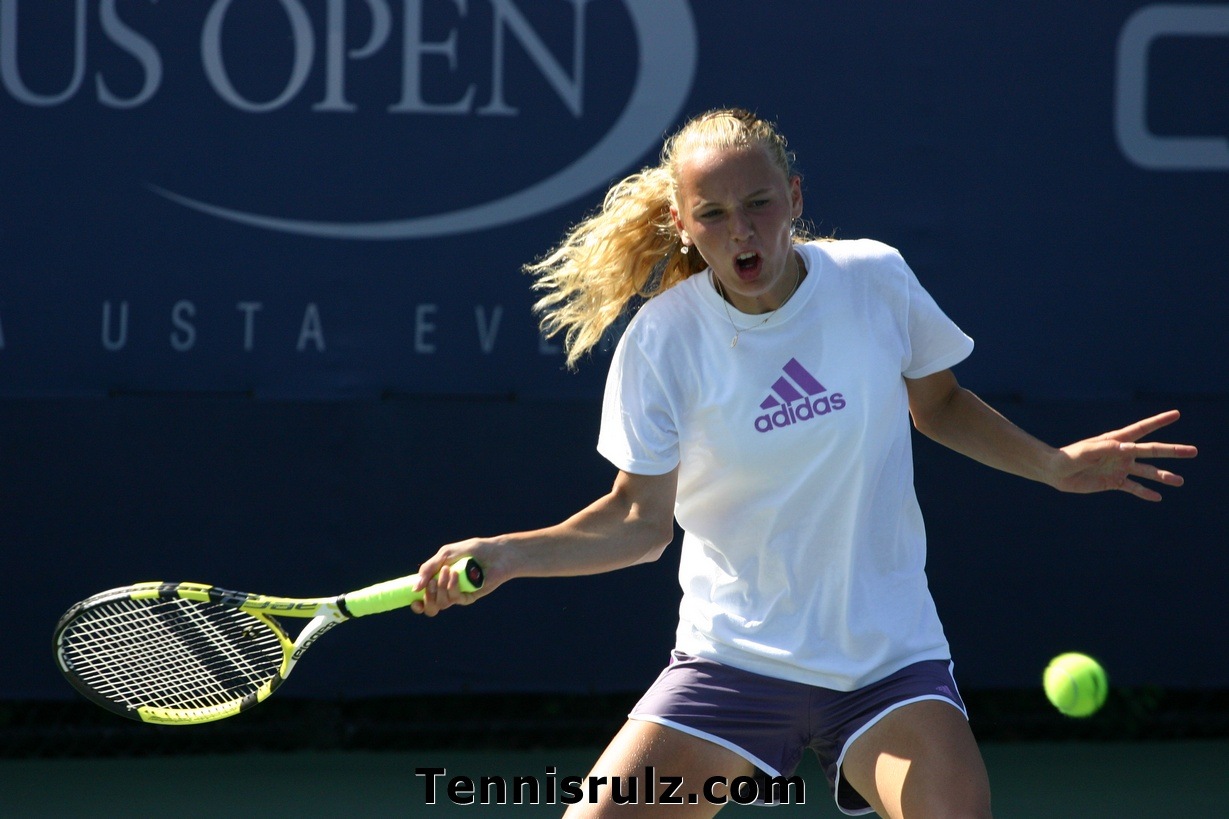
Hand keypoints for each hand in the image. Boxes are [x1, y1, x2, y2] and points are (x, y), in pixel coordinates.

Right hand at [409, 538, 501, 616]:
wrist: (496, 552)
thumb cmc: (471, 550)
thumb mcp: (445, 555)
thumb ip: (428, 569)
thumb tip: (414, 589)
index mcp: (437, 579)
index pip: (422, 597)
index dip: (415, 603)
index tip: (413, 600)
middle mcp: (446, 590)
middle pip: (431, 606)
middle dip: (428, 596)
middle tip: (431, 582)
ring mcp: (457, 594)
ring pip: (442, 604)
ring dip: (441, 588)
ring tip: (449, 570)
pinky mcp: (469, 597)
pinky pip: (455, 599)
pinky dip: (453, 587)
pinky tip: (457, 574)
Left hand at [1051, 410, 1197, 500]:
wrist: (1056, 472)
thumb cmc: (1070, 457)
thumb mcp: (1087, 451)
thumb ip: (1106, 448)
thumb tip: (1129, 447)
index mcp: (1116, 440)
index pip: (1142, 429)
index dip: (1159, 421)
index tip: (1176, 413)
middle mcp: (1122, 453)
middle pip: (1152, 451)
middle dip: (1172, 451)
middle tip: (1193, 451)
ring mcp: (1119, 468)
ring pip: (1147, 471)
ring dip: (1163, 476)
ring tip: (1179, 481)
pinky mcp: (1113, 482)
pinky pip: (1133, 488)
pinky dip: (1145, 492)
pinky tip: (1158, 497)